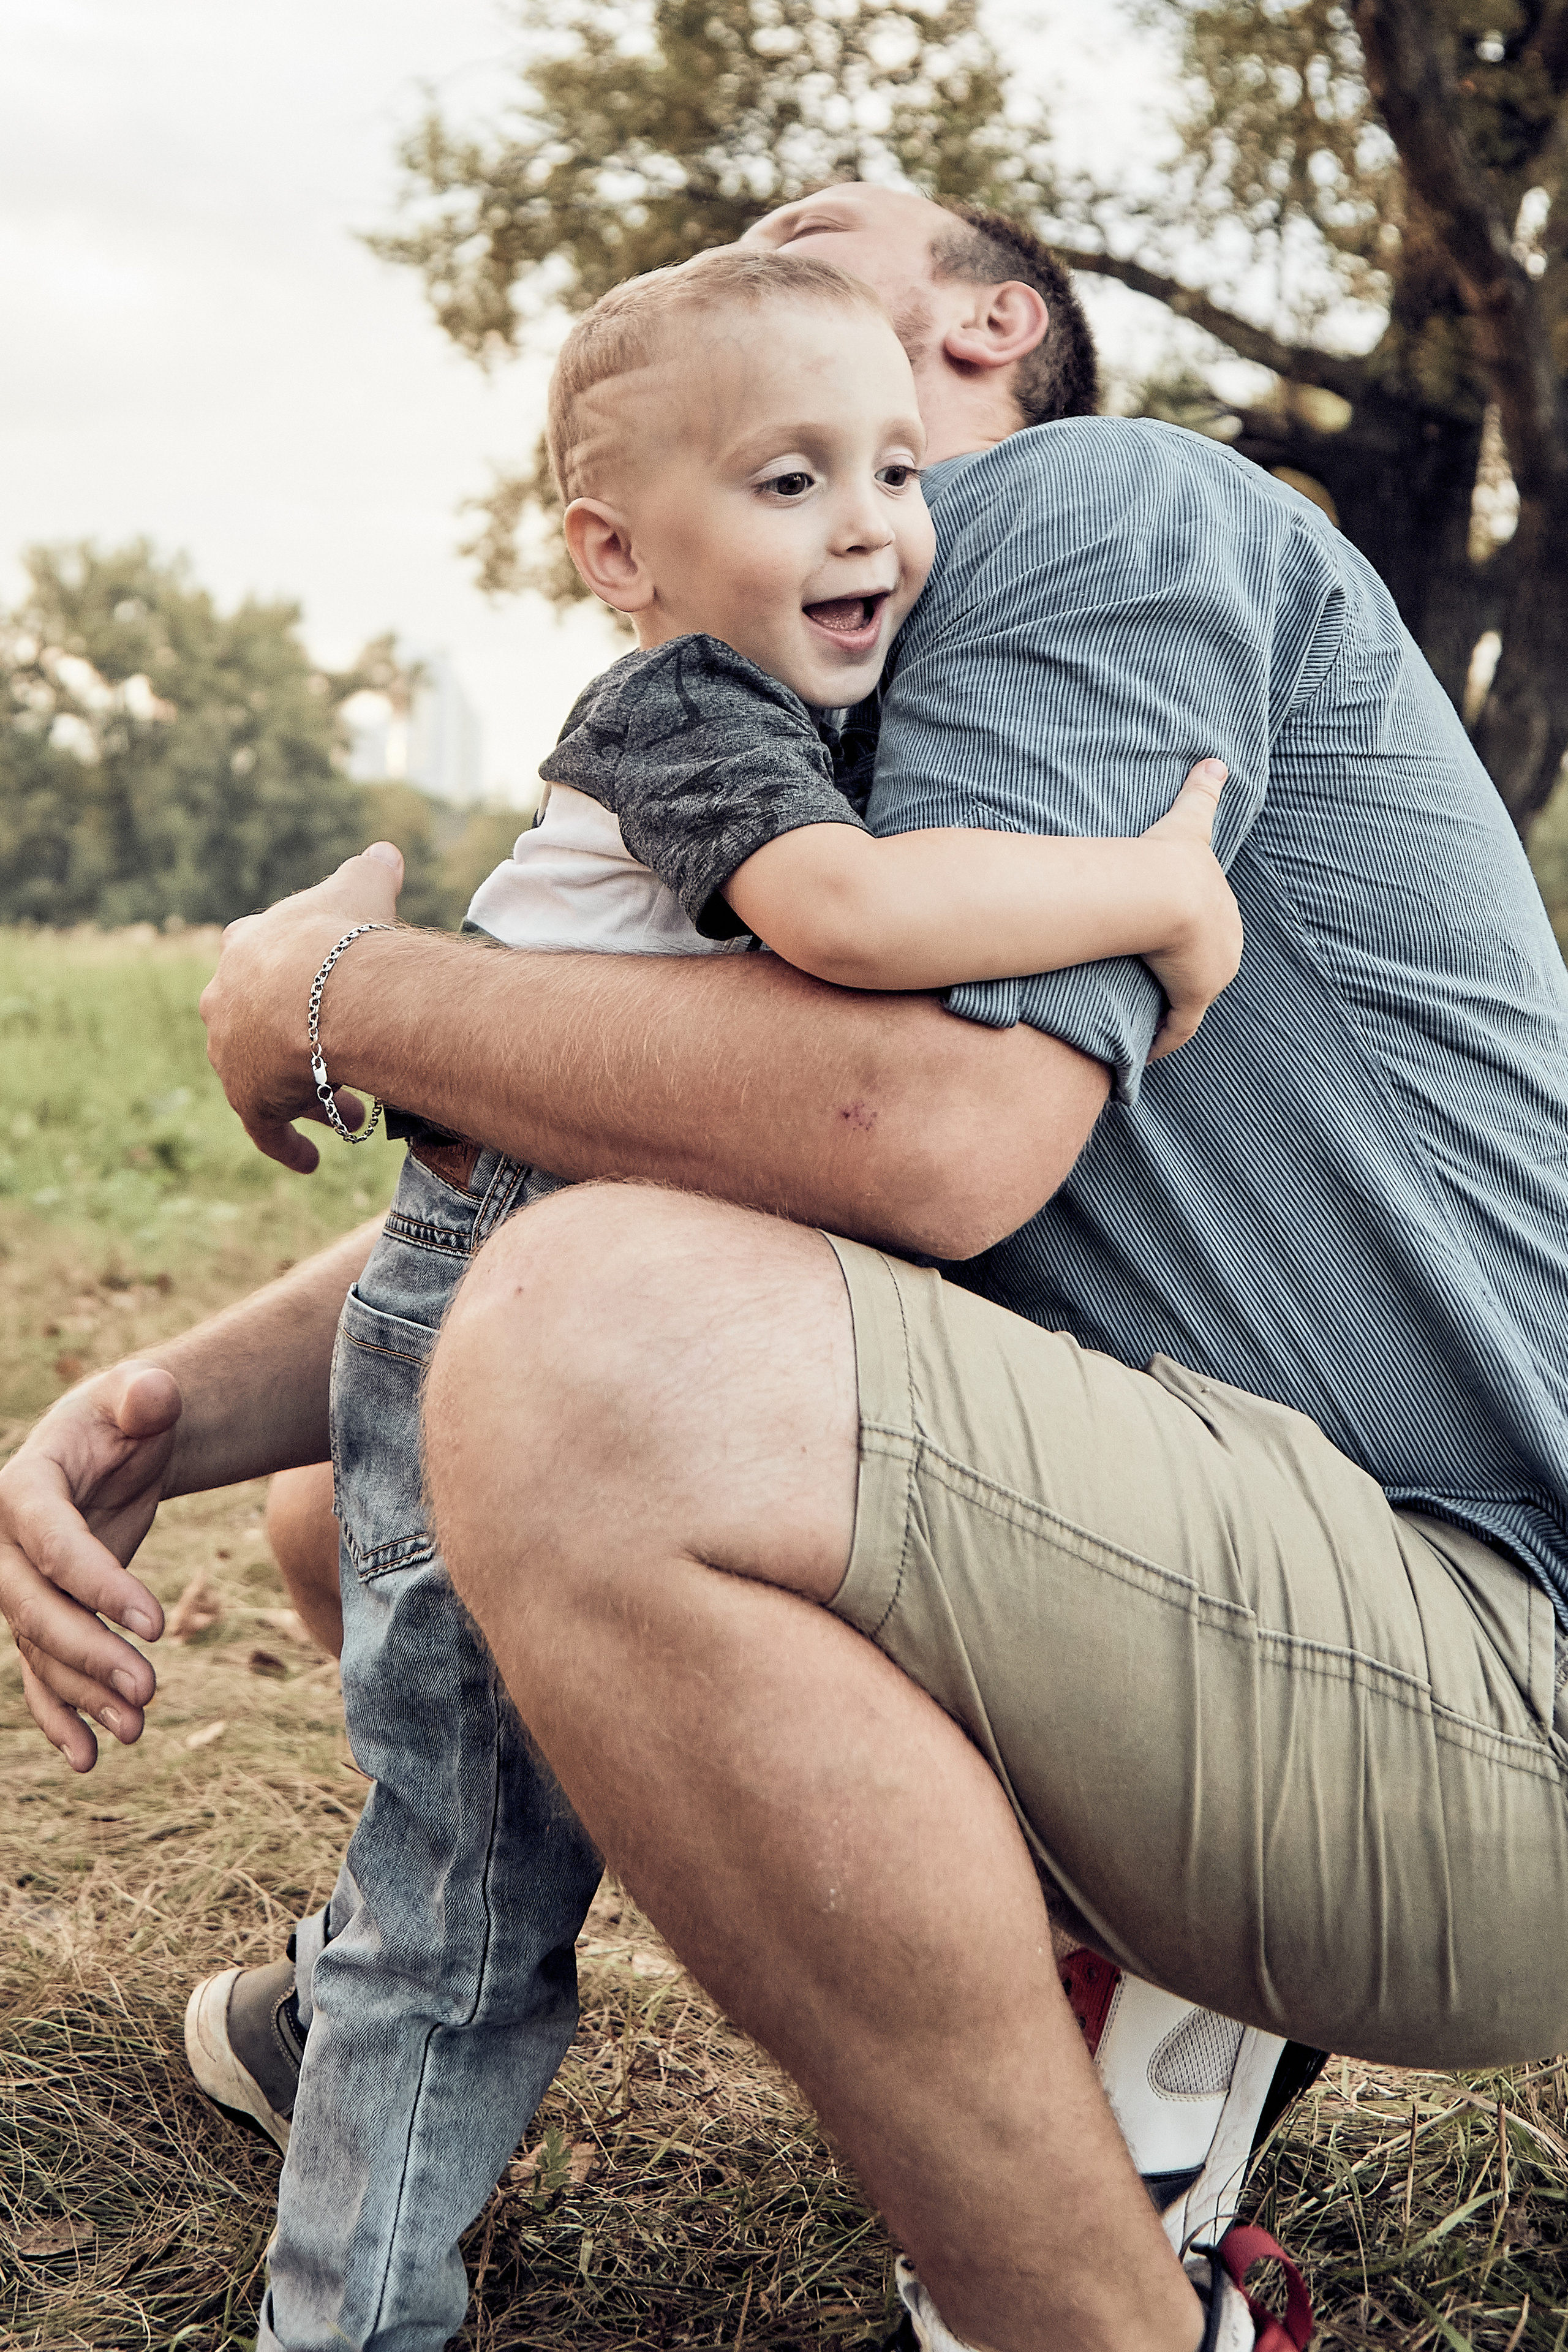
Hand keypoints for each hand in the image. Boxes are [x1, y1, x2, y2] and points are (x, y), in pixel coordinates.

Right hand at [0, 1365, 181, 1771]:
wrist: (113, 1447)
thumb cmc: (127, 1417)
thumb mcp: (138, 1400)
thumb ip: (145, 1397)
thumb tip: (156, 1394)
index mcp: (21, 1489)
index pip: (54, 1545)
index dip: (100, 1583)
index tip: (158, 1623)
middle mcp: (5, 1545)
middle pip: (36, 1609)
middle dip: (88, 1652)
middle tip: (149, 1689)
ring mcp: (18, 1585)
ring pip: (40, 1650)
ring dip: (83, 1694)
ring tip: (135, 1731)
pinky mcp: (40, 1614)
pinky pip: (39, 1672)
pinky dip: (61, 1714)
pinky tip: (90, 1756)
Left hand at [199, 842, 404, 1171]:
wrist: (321, 990)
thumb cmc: (341, 935)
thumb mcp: (358, 887)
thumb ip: (370, 871)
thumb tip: (386, 853)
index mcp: (245, 949)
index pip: (254, 959)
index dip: (288, 978)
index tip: (314, 994)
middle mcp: (226, 1002)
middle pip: (258, 1026)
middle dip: (295, 1042)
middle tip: (336, 1057)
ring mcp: (232, 1054)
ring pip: (266, 1078)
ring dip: (308, 1093)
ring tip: (353, 1111)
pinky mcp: (248, 1100)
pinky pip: (267, 1130)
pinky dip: (288, 1145)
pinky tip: (311, 1162)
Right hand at [1139, 760, 1243, 1058]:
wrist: (1164, 889)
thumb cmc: (1170, 857)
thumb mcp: (1189, 822)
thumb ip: (1202, 792)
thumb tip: (1216, 759)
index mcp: (1224, 914)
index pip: (1208, 933)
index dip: (1188, 942)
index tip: (1166, 948)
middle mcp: (1227, 948)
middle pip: (1202, 969)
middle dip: (1183, 980)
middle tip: (1151, 986)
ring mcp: (1212, 976)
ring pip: (1188, 1000)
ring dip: (1170, 1011)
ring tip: (1142, 1019)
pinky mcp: (1192, 998)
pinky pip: (1178, 1029)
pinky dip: (1163, 1042)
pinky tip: (1146, 1054)